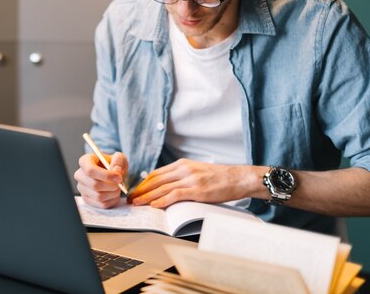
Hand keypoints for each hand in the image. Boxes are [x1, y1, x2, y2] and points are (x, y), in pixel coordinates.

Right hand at [74, 151, 127, 208]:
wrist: (111, 173)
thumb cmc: (112, 164)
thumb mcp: (118, 157)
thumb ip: (118, 160)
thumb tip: (116, 170)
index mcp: (85, 161)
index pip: (90, 170)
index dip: (106, 175)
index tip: (119, 177)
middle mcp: (80, 175)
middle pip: (94, 185)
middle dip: (111, 186)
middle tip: (120, 184)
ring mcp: (82, 188)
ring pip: (98, 196)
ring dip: (113, 194)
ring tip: (118, 188)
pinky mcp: (87, 199)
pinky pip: (100, 204)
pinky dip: (112, 201)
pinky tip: (115, 194)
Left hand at [128, 159, 261, 207]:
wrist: (239, 178)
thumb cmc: (220, 177)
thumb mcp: (197, 171)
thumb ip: (183, 176)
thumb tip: (168, 187)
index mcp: (182, 164)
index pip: (156, 173)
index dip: (143, 183)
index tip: (135, 191)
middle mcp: (183, 169)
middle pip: (156, 180)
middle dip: (141, 191)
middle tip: (130, 199)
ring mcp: (190, 179)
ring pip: (162, 188)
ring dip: (147, 197)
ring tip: (137, 204)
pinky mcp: (197, 189)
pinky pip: (175, 195)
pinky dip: (162, 200)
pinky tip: (154, 206)